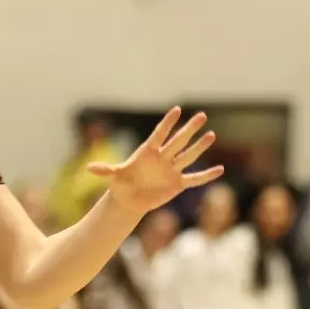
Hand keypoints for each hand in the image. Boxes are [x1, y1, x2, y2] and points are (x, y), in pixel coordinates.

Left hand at [87, 106, 223, 215]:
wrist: (130, 198)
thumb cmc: (121, 183)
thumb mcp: (114, 176)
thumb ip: (106, 170)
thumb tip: (90, 169)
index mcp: (148, 152)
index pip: (160, 134)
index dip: (168, 123)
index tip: (177, 110)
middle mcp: (163, 158)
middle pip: (179, 141)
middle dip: (190, 129)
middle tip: (202, 116)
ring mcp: (172, 170)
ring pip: (188, 156)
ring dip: (200, 147)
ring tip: (212, 135)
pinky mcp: (178, 184)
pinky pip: (195, 179)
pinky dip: (207, 176)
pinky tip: (220, 170)